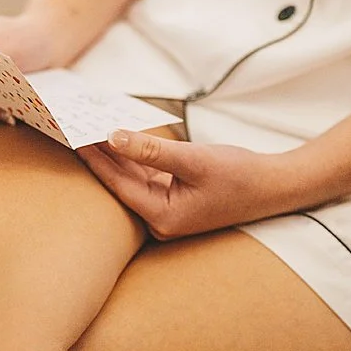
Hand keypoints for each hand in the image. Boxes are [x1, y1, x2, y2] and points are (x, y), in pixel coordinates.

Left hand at [77, 129, 298, 239]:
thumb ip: (152, 149)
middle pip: (121, 183)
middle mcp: (159, 219)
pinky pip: (147, 177)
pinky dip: (134, 159)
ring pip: (132, 179)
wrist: (278, 186)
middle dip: (100, 157)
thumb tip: (113, 137)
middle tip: (73, 131)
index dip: (95, 159)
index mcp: (162, 216)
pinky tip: (118, 140)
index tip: (73, 137)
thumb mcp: (194, 158)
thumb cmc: (241, 175)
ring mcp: (166, 211)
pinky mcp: (174, 200)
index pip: (118, 184)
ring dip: (115, 156)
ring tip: (90, 132)